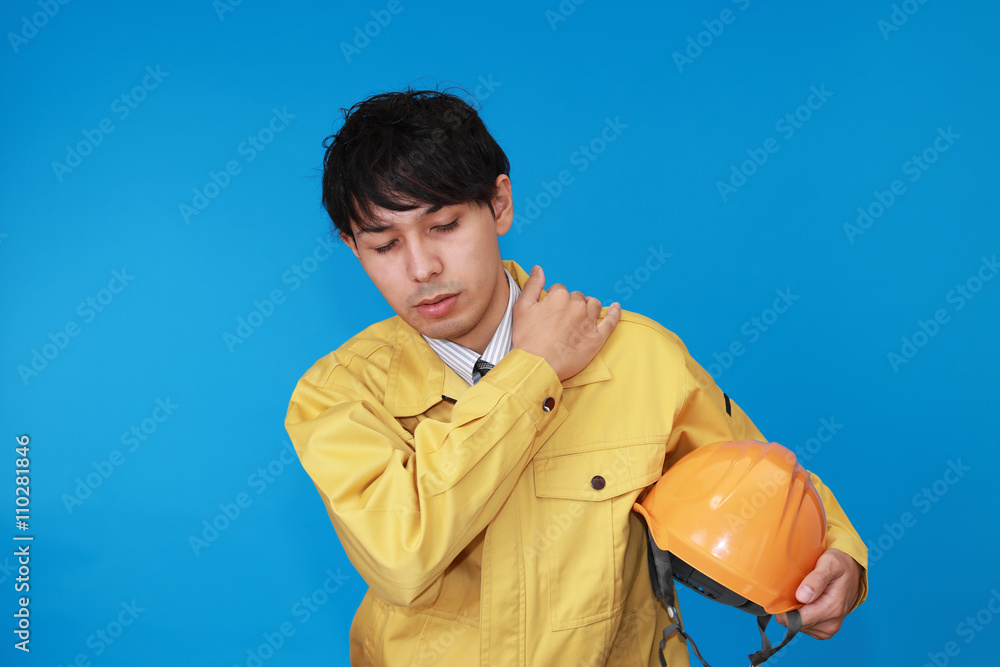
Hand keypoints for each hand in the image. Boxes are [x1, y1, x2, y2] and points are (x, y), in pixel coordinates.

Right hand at [512, 265, 620, 380]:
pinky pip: (611, 321)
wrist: (537, 366)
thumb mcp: (521, 308)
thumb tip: (538, 269)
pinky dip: (615, 313)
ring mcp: (589, 321)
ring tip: (580, 317)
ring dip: (588, 307)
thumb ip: (532, 285)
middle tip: (560, 320)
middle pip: (577, 297)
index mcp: (559, 296)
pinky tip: (616, 307)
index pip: (559, 290)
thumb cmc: (527, 340)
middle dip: (570, 305)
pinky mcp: (597, 337)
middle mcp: (577, 305)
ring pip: (593, 305)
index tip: (549, 312)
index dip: (553, 301)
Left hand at [774, 548, 862, 639]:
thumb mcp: (829, 563)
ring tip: (799, 594)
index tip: (777, 598)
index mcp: (833, 608)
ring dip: (794, 612)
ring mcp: (829, 628)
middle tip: (790, 591)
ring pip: (798, 627)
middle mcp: (832, 623)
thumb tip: (802, 596)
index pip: (799, 620)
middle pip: (796, 625)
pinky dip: (800, 615)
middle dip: (788, 610)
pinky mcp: (825, 629)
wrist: (852, 571)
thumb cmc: (841, 565)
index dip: (784, 612)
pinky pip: (804, 626)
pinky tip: (803, 602)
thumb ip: (816, 579)